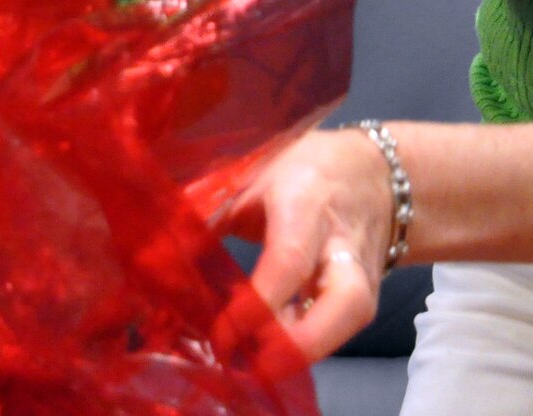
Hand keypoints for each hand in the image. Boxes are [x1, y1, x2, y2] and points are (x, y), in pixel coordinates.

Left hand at [222, 127, 393, 362]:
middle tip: (246, 364)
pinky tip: (265, 348)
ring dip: (296, 351)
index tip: (223, 333)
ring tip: (247, 360)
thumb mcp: (252, 174)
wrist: (375, 176)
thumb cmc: (302, 168)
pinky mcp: (365, 299)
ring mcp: (362, 275)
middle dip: (297, 345)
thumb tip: (157, 257)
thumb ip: (210, 212)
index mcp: (307, 200)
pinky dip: (300, 344)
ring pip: (348, 323)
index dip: (258, 303)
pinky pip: (336, 329)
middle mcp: (344, 243)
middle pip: (345, 304)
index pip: (290, 259)